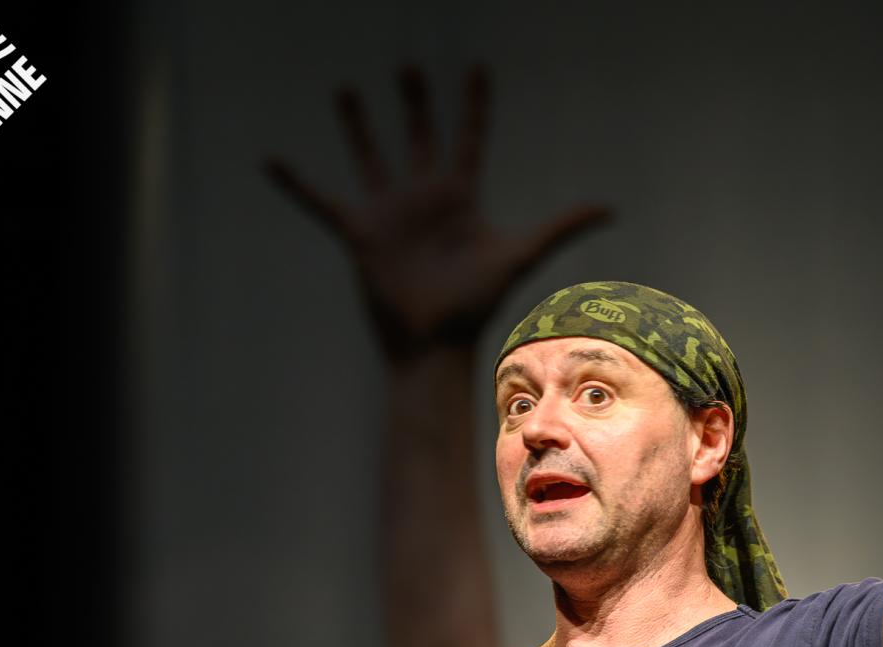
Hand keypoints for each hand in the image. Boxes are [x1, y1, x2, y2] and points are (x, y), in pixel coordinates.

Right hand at [265, 65, 612, 362]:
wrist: (434, 342)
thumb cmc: (477, 304)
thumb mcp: (519, 255)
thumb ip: (559, 226)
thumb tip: (610, 206)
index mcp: (460, 198)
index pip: (468, 139)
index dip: (473, 105)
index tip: (477, 69)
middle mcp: (424, 199)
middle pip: (420, 138)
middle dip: (416, 102)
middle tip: (410, 68)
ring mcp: (391, 214)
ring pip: (372, 157)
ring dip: (360, 127)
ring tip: (347, 91)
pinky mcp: (360, 233)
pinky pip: (321, 202)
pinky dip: (297, 183)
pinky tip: (272, 161)